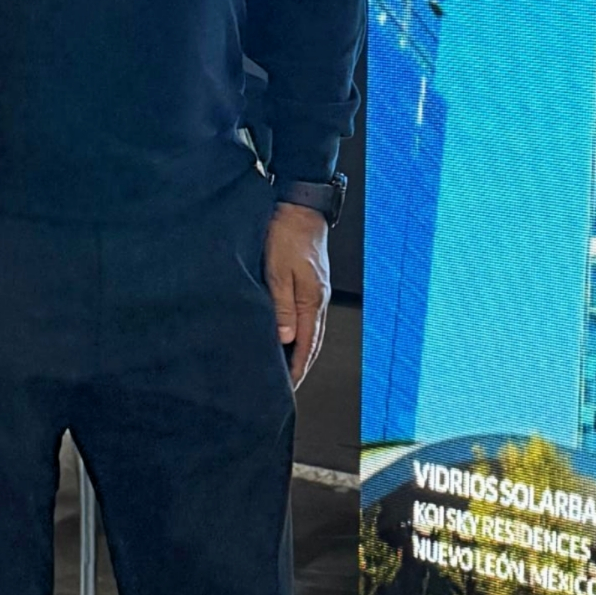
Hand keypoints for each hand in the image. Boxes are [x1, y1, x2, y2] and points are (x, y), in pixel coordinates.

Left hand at [265, 203, 330, 387]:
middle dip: (301, 366)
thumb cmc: (286, 234)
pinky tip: (292, 336)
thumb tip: (285, 340)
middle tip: (289, 387)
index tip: (287, 389)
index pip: (306, 345)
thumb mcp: (277, 271)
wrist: (301, 205)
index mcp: (311, 300)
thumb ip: (281, 307)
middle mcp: (318, 299)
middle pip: (313, 342)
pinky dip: (302, 333)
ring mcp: (318, 290)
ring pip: (312, 330)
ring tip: (290, 368)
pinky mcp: (313, 282)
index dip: (297, 369)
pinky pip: (309, 316)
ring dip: (302, 351)